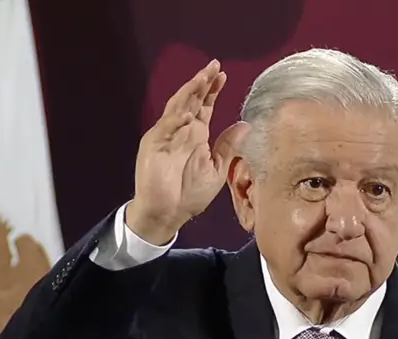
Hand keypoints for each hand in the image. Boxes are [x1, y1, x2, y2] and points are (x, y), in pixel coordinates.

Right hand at [127, 59, 250, 242]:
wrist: (167, 214)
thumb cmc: (190, 194)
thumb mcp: (217, 170)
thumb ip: (228, 147)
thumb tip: (245, 124)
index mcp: (196, 135)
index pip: (204, 106)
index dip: (212, 91)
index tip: (223, 76)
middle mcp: (180, 131)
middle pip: (191, 100)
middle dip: (201, 83)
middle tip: (213, 66)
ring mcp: (165, 136)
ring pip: (177, 108)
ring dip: (188, 93)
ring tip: (201, 79)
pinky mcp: (153, 146)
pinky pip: (165, 129)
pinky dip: (175, 121)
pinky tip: (188, 115)